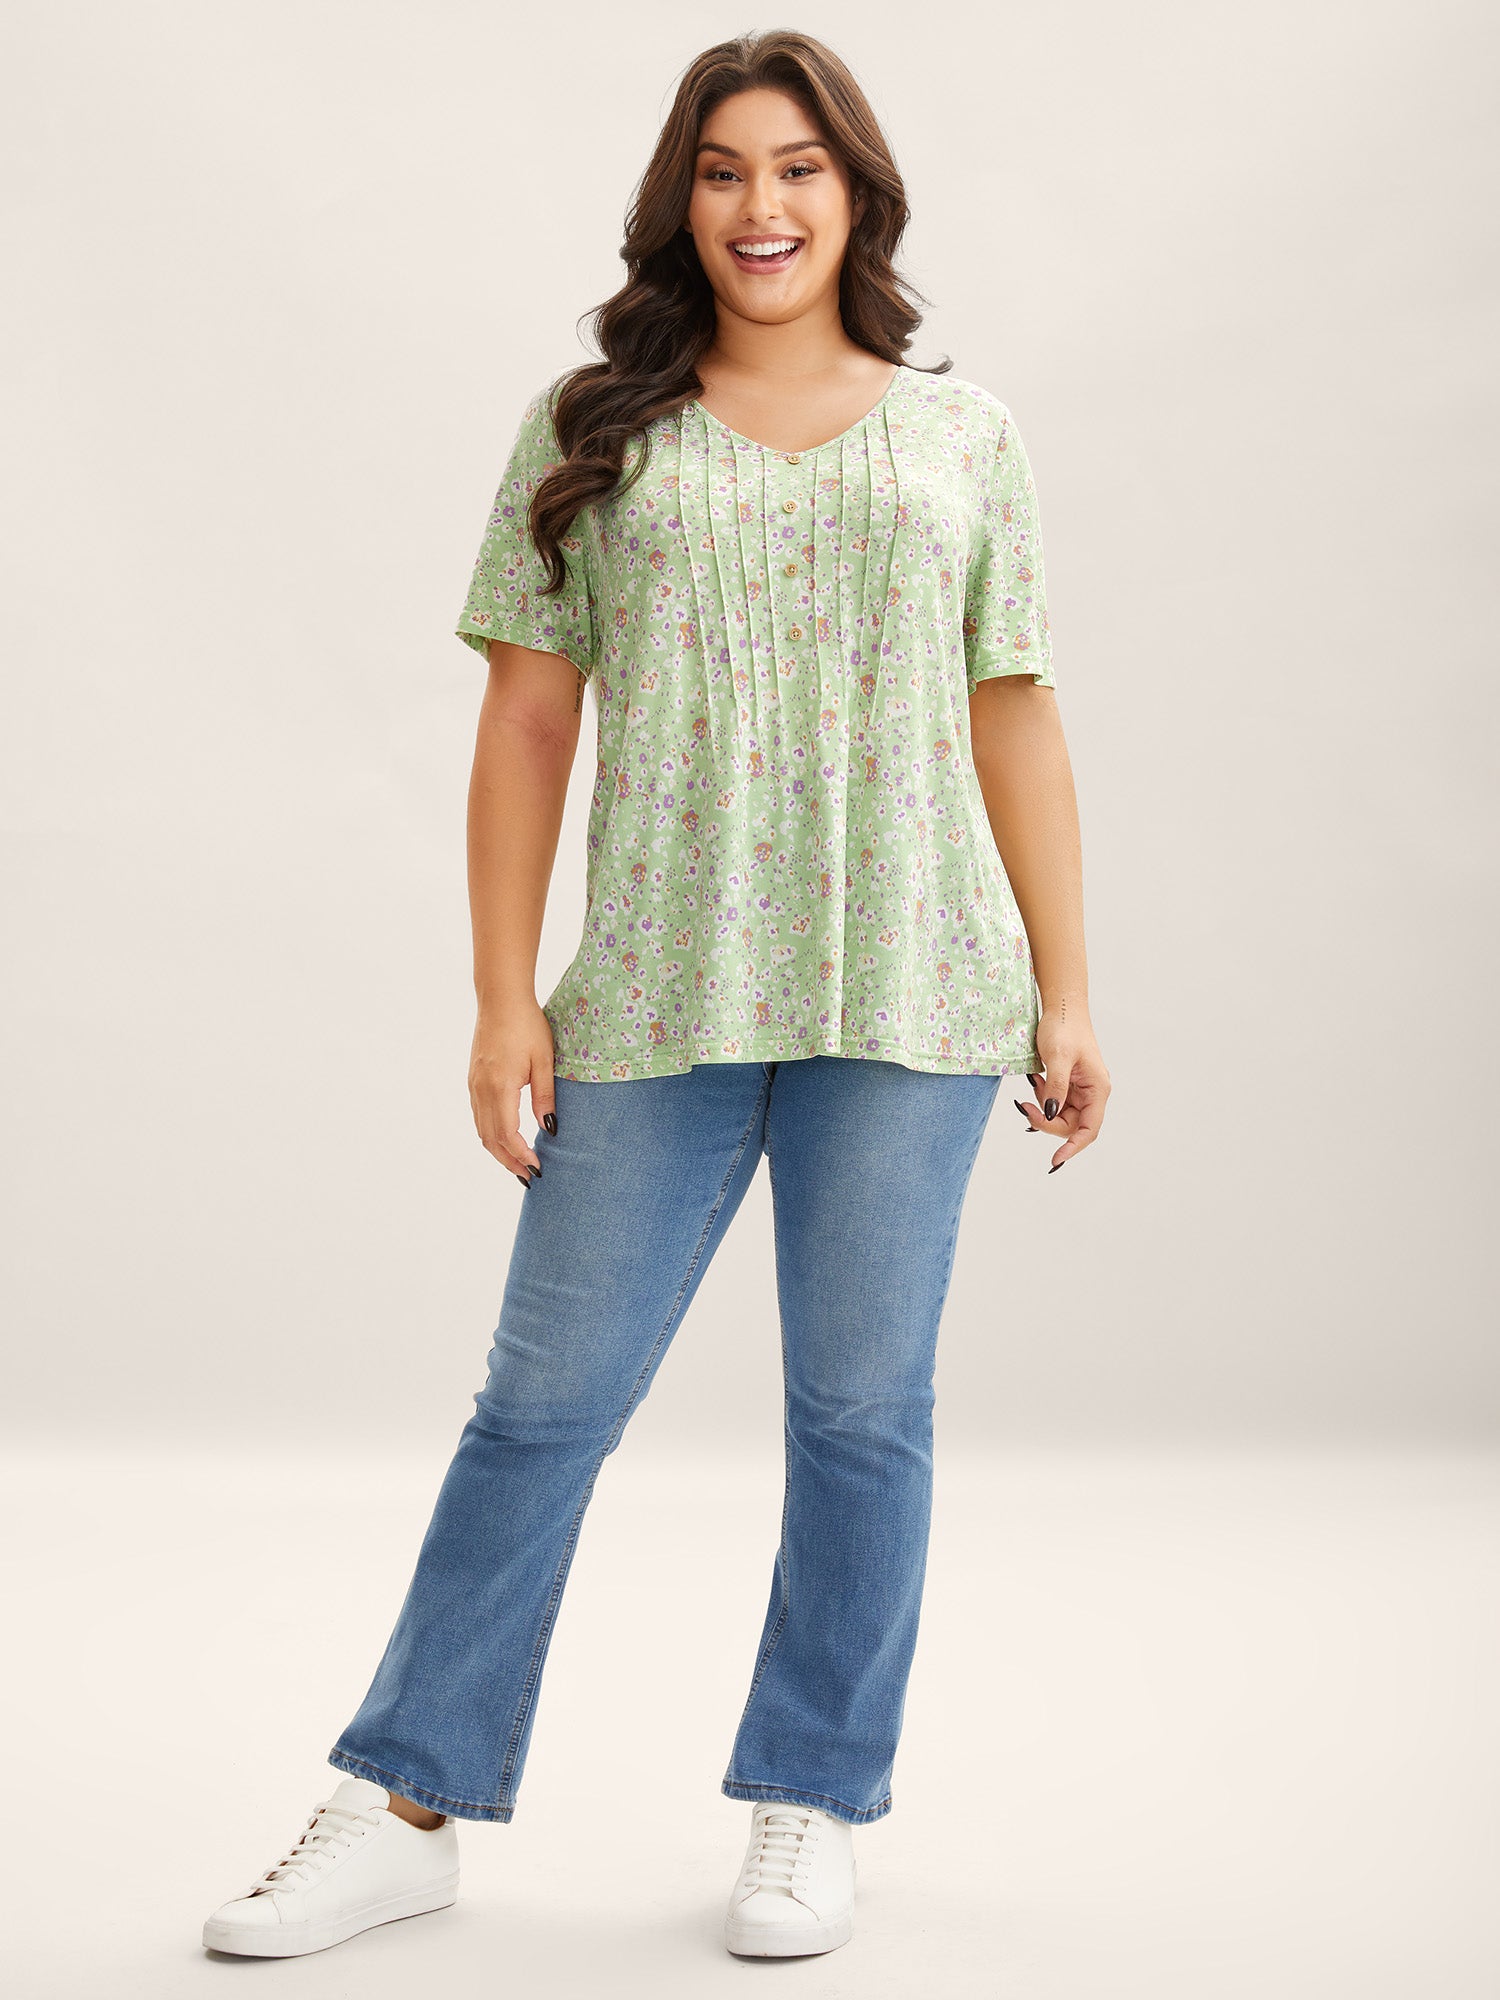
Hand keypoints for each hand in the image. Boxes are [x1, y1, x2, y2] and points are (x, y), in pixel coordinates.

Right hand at [469, 999, 555, 1187]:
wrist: (500, 999)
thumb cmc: (527, 1025)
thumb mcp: (544, 1060)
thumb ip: (545, 1096)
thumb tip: (549, 1128)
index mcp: (500, 1086)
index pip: (508, 1134)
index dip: (521, 1155)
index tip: (538, 1168)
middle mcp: (481, 1089)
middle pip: (490, 1139)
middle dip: (509, 1161)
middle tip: (528, 1177)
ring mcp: (474, 1085)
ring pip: (481, 1130)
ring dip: (498, 1151)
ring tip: (518, 1164)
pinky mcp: (473, 1080)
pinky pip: (479, 1116)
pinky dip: (491, 1134)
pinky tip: (505, 1139)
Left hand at [1013, 1009, 1110, 1171]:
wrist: (1061, 1007)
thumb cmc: (1064, 1027)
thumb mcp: (1058, 1057)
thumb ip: (1056, 1087)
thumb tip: (1052, 1113)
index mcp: (1097, 1089)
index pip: (1089, 1129)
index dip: (1073, 1147)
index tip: (1054, 1159)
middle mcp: (1091, 1093)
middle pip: (1070, 1126)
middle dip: (1047, 1121)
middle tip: (1024, 1108)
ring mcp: (1079, 1090)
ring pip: (1059, 1116)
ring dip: (1042, 1108)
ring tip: (1034, 1082)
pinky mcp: (1067, 1085)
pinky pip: (1053, 1102)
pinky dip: (1041, 1096)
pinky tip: (1036, 1078)